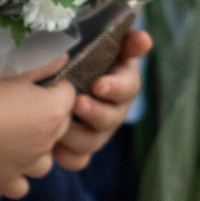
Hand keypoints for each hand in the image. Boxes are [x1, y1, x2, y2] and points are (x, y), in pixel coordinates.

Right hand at [0, 72, 75, 197]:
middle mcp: (48, 140)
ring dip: (37, 154)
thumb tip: (64, 57)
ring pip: (45, 163)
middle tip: (23, 110)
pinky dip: (17, 179)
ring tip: (17, 142)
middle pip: (61, 129)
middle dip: (49, 120)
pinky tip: (5, 167)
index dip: (55, 90)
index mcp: (53, 111)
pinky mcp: (7, 180)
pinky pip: (22, 187)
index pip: (68, 97)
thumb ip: (44, 67)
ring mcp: (29, 164)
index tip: (38, 86)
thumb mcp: (16, 74)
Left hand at [54, 29, 149, 168]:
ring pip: (93, 142)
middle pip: (111, 119)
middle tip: (77, 103)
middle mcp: (114, 110)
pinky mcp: (80, 147)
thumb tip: (144, 40)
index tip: (98, 85)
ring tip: (59, 125)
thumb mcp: (105, 41)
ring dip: (77, 136)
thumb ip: (124, 40)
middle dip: (95, 113)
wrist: (60, 74)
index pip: (128, 87)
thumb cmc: (86, 53)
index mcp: (123, 83)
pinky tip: (54, 148)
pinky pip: (78, 160)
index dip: (115, 88)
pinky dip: (67, 156)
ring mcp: (98, 131)